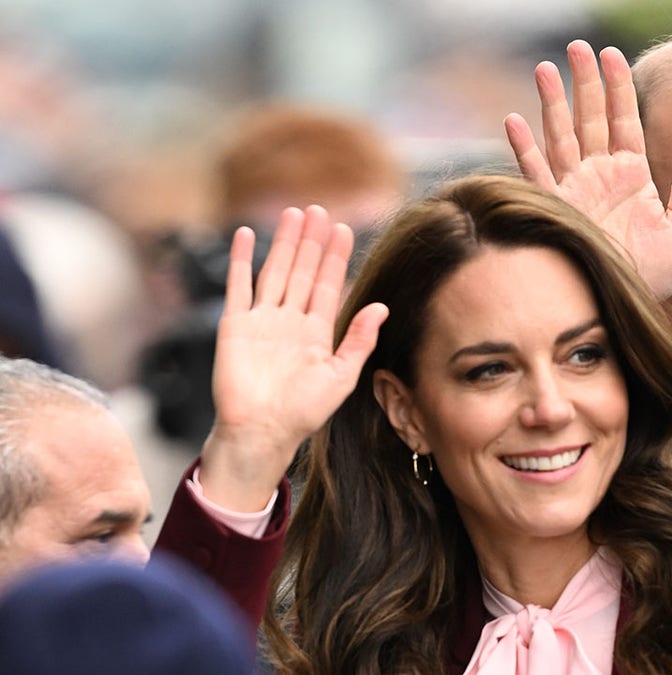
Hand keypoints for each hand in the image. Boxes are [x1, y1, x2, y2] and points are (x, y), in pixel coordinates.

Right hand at [199, 206, 387, 510]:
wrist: (261, 432)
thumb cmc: (303, 413)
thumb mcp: (342, 376)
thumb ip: (360, 340)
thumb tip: (381, 307)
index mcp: (316, 333)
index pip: (327, 284)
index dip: (335, 257)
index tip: (343, 228)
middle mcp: (290, 322)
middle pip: (302, 271)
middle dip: (311, 241)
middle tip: (319, 209)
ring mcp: (261, 321)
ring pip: (275, 271)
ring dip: (283, 242)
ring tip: (292, 213)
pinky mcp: (234, 325)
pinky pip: (238, 286)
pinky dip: (241, 260)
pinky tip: (247, 234)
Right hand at [505, 39, 671, 299]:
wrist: (627, 306)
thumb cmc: (655, 275)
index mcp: (631, 175)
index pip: (625, 120)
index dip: (618, 87)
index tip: (612, 55)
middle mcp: (600, 177)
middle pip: (590, 119)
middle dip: (584, 83)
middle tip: (578, 48)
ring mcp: (575, 191)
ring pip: (561, 136)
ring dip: (552, 103)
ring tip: (545, 69)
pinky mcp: (556, 210)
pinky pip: (536, 174)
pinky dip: (524, 148)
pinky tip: (514, 121)